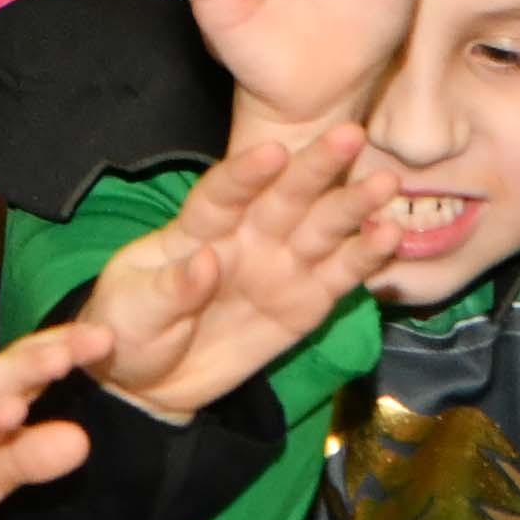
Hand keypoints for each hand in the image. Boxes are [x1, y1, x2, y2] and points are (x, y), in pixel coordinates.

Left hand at [73, 119, 403, 419]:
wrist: (149, 384)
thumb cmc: (128, 330)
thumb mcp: (133, 311)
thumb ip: (170, 288)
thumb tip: (207, 261)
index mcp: (197, 228)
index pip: (224, 192)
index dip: (247, 173)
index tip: (272, 153)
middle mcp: (246, 236)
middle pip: (285, 195)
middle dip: (317, 167)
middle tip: (351, 135)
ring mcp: (279, 266)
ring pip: (321, 228)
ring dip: (353, 206)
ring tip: (385, 185)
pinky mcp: (305, 301)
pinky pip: (339, 276)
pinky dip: (366, 257)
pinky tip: (390, 236)